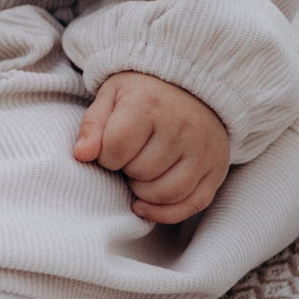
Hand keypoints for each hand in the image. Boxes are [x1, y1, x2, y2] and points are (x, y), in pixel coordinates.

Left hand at [73, 71, 231, 223]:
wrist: (194, 86)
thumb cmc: (144, 93)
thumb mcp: (111, 96)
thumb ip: (93, 125)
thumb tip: (81, 155)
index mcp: (149, 104)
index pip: (117, 148)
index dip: (105, 156)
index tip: (108, 149)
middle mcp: (181, 127)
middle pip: (141, 172)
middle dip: (126, 170)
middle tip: (129, 157)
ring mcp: (203, 150)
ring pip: (166, 192)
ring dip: (144, 192)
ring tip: (139, 174)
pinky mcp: (217, 169)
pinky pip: (192, 204)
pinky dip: (166, 212)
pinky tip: (146, 205)